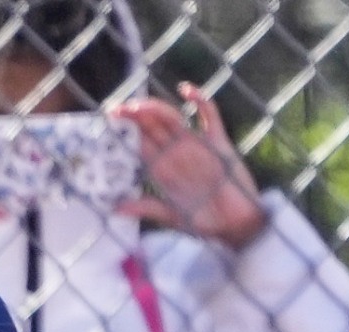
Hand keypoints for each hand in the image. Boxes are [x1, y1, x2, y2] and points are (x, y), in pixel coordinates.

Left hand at [116, 88, 265, 247]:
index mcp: (163, 168)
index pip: (141, 141)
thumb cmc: (205, 222)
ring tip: (138, 106)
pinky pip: (209, 114)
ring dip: (155, 108)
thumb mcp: (171, 216)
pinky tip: (185, 89)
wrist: (237, 225)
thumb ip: (147, 208)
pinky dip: (199, 99)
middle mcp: (177, 152)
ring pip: (173, 118)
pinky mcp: (218, 141)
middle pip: (152, 125)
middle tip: (118, 109)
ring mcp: (196, 144)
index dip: (126, 129)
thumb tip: (116, 209)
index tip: (111, 119)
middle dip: (135, 115)